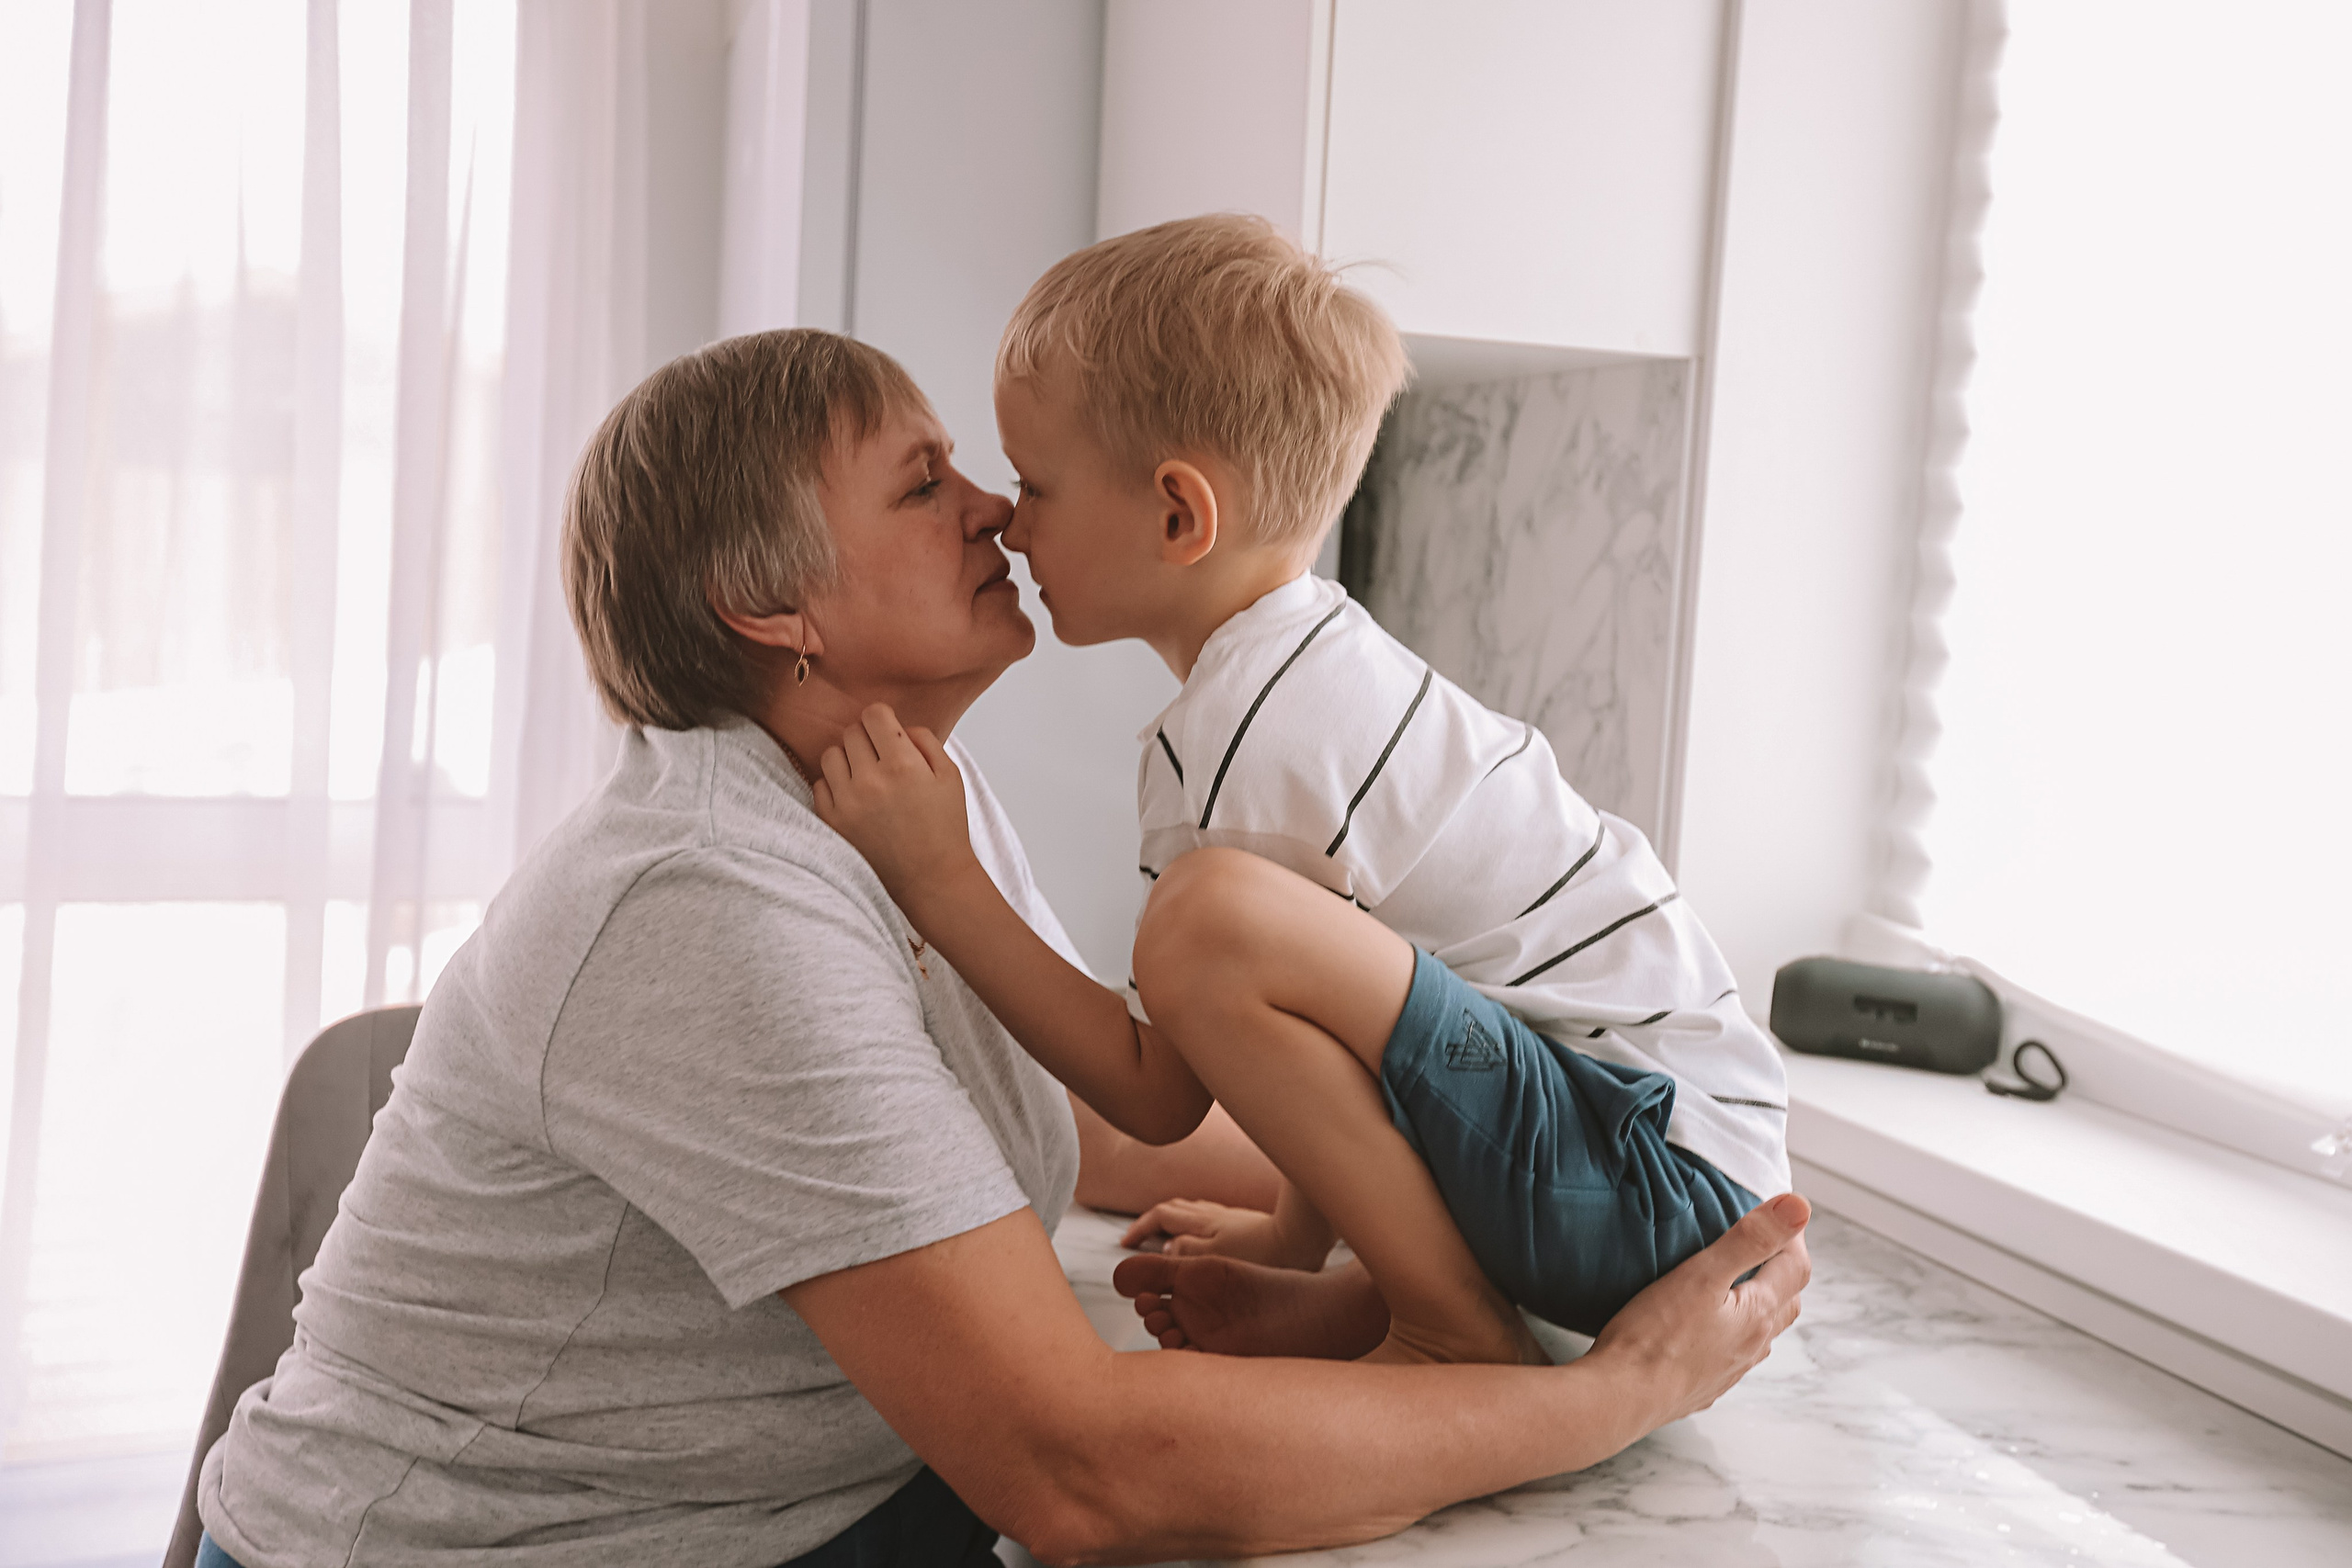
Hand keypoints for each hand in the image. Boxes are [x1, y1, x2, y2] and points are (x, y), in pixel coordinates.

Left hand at [813, 704, 982, 902]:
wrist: (930, 878)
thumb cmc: (944, 827)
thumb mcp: (951, 775)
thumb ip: (926, 740)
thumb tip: (899, 726)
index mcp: (903, 765)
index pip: (874, 714)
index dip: (883, 718)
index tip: (887, 730)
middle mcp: (871, 781)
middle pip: (852, 731)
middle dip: (868, 739)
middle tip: (882, 758)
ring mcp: (847, 803)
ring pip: (831, 754)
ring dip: (848, 759)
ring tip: (865, 776)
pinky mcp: (832, 822)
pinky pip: (819, 784)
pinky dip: (835, 785)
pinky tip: (855, 797)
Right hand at [1122, 1196, 1331, 1269]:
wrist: (1303, 1237)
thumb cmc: (1265, 1252)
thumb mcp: (1218, 1257)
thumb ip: (1187, 1251)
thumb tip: (1167, 1246)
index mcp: (1202, 1221)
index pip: (1160, 1216)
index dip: (1139, 1228)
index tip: (1125, 1243)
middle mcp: (1213, 1214)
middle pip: (1174, 1208)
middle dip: (1152, 1220)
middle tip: (1141, 1238)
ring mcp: (1230, 1216)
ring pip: (1192, 1211)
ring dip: (1174, 1221)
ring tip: (1167, 1237)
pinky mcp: (1245, 1222)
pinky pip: (1210, 1217)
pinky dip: (1195, 1225)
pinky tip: (1204, 1240)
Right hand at [1586, 1192, 1810, 1429]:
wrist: (1620, 1398)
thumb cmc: (1655, 1336)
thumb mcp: (1702, 1274)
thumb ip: (1750, 1239)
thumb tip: (1800, 1207)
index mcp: (1757, 1315)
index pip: (1796, 1269)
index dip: (1792, 1237)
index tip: (1779, 1213)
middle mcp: (1752, 1346)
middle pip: (1786, 1303)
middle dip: (1783, 1270)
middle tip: (1764, 1244)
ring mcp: (1730, 1370)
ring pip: (1761, 1332)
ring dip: (1761, 1304)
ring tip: (1737, 1283)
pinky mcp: (1705, 1386)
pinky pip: (1733, 1355)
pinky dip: (1734, 1333)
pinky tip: (1708, 1329)